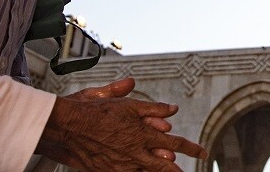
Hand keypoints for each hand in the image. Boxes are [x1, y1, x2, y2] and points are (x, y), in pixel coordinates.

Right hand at [36, 77, 207, 170]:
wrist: (64, 126)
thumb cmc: (92, 110)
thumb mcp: (124, 103)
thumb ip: (150, 107)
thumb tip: (172, 109)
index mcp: (142, 133)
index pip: (176, 143)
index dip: (192, 149)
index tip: (205, 153)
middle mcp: (134, 152)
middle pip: (165, 167)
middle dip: (177, 170)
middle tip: (186, 171)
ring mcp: (121, 165)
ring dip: (159, 170)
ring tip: (168, 169)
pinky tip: (140, 170)